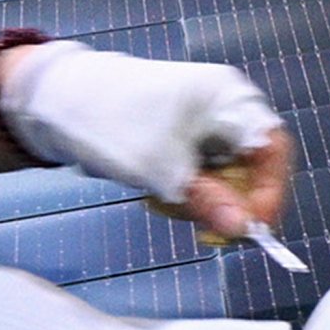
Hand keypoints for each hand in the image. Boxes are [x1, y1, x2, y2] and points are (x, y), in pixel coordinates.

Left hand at [0, 43, 294, 243]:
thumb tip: (247, 230)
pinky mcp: (183, 137)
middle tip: (204, 229)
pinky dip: (186, 192)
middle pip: (253, 166)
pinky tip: (157, 194)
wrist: (56, 100)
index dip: (271, 192)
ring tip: (165, 203)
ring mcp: (204, 122)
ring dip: (204, 201)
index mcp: (229, 99)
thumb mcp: (163, 169)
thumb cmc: (113, 123)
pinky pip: (202, 174)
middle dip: (231, 201)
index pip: (273, 149)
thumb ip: (209, 200)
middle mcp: (225, 106)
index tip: (253, 229)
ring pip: (226, 176)